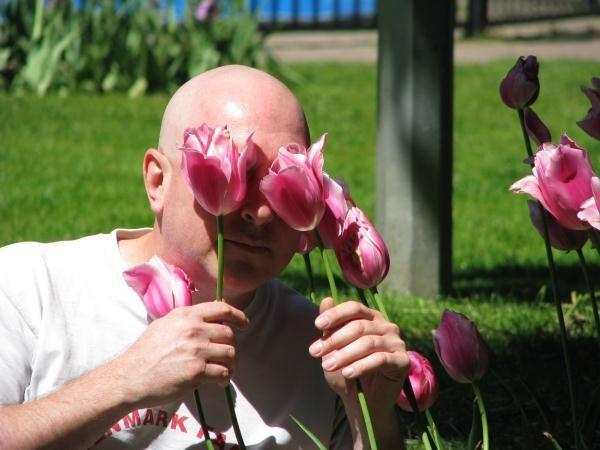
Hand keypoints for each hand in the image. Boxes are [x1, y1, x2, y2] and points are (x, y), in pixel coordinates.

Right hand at [114, 301, 248, 407]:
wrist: (130, 376)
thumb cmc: (146, 352)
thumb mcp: (165, 324)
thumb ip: (189, 318)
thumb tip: (214, 311)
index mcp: (186, 315)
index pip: (222, 309)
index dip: (238, 316)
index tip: (245, 323)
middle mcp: (194, 329)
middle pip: (229, 334)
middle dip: (232, 346)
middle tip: (227, 356)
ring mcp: (196, 350)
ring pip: (230, 353)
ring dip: (232, 364)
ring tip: (225, 370)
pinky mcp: (197, 371)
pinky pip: (223, 373)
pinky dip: (225, 378)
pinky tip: (219, 381)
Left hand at [309, 298, 408, 410]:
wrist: (364, 401)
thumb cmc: (347, 370)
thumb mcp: (334, 349)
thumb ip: (331, 326)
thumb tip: (326, 299)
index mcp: (371, 317)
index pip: (354, 308)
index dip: (336, 314)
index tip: (317, 325)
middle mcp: (386, 326)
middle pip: (359, 326)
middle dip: (335, 339)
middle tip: (315, 352)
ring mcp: (396, 343)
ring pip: (368, 343)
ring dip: (345, 354)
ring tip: (328, 365)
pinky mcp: (402, 361)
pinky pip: (381, 359)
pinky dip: (361, 366)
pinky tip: (347, 373)